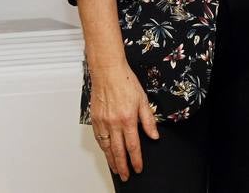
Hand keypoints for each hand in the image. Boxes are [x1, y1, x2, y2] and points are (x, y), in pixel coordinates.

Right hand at [89, 62, 158, 181]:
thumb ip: (148, 120)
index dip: (136, 160)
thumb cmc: (125, 82)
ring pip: (107, 147)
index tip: (138, 168)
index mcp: (128, 119)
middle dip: (122, 166)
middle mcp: (114, 123)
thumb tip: (154, 135)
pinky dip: (103, 148)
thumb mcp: (143, 100)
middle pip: (118, 151)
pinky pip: (99, 138)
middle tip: (126, 175)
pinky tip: (106, 152)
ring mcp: (103, 122)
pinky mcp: (95, 119)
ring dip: (111, 160)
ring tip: (116, 169)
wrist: (108, 72)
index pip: (133, 146)